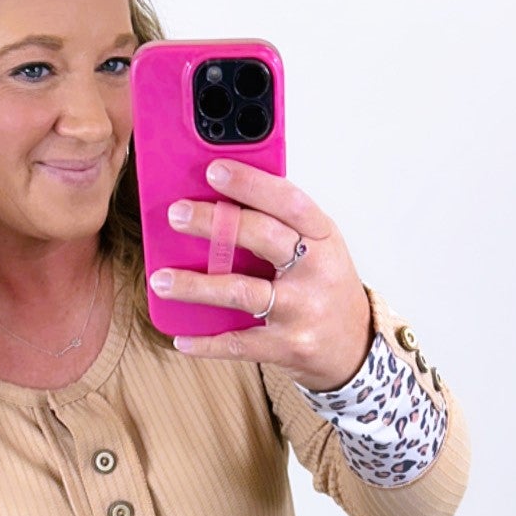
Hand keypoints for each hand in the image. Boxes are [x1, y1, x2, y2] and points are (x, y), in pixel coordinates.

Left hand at [149, 156, 373, 392]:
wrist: (355, 346)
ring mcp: (302, 310)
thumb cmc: (325, 287)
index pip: (288, 201)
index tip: (214, 170)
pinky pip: (239, 343)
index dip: (251, 184)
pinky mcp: (288, 346)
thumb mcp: (316, 247)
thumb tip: (219, 200)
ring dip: (196, 286)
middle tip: (176, 214)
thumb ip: (279, 225)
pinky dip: (206, 342)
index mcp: (323, 236)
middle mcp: (316, 270)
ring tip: (161, 280)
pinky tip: (181, 338)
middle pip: (262, 237)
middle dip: (214, 223)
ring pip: (242, 291)